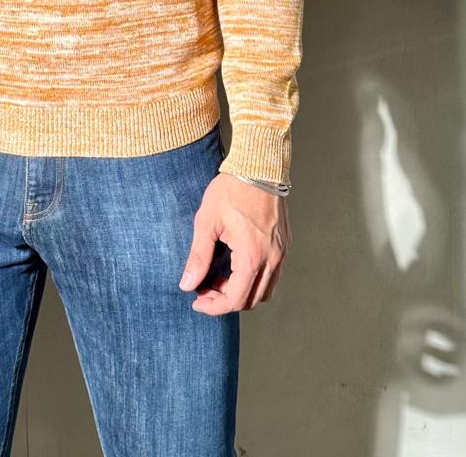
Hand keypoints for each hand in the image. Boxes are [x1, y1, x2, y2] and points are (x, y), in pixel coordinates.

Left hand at [178, 172, 291, 313]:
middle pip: (251, 300)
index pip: (235, 299)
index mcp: (252, 256)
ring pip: (264, 290)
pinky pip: (272, 274)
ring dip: (241, 291)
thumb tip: (187, 284)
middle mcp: (272, 259)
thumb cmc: (231, 190)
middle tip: (204, 288)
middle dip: (226, 300)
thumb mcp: (206, 221)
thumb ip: (198, 256)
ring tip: (219, 277)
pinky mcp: (284, 244)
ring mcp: (281, 252)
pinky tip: (235, 265)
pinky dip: (253, 278)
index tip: (197, 301)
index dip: (214, 306)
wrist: (258, 165)